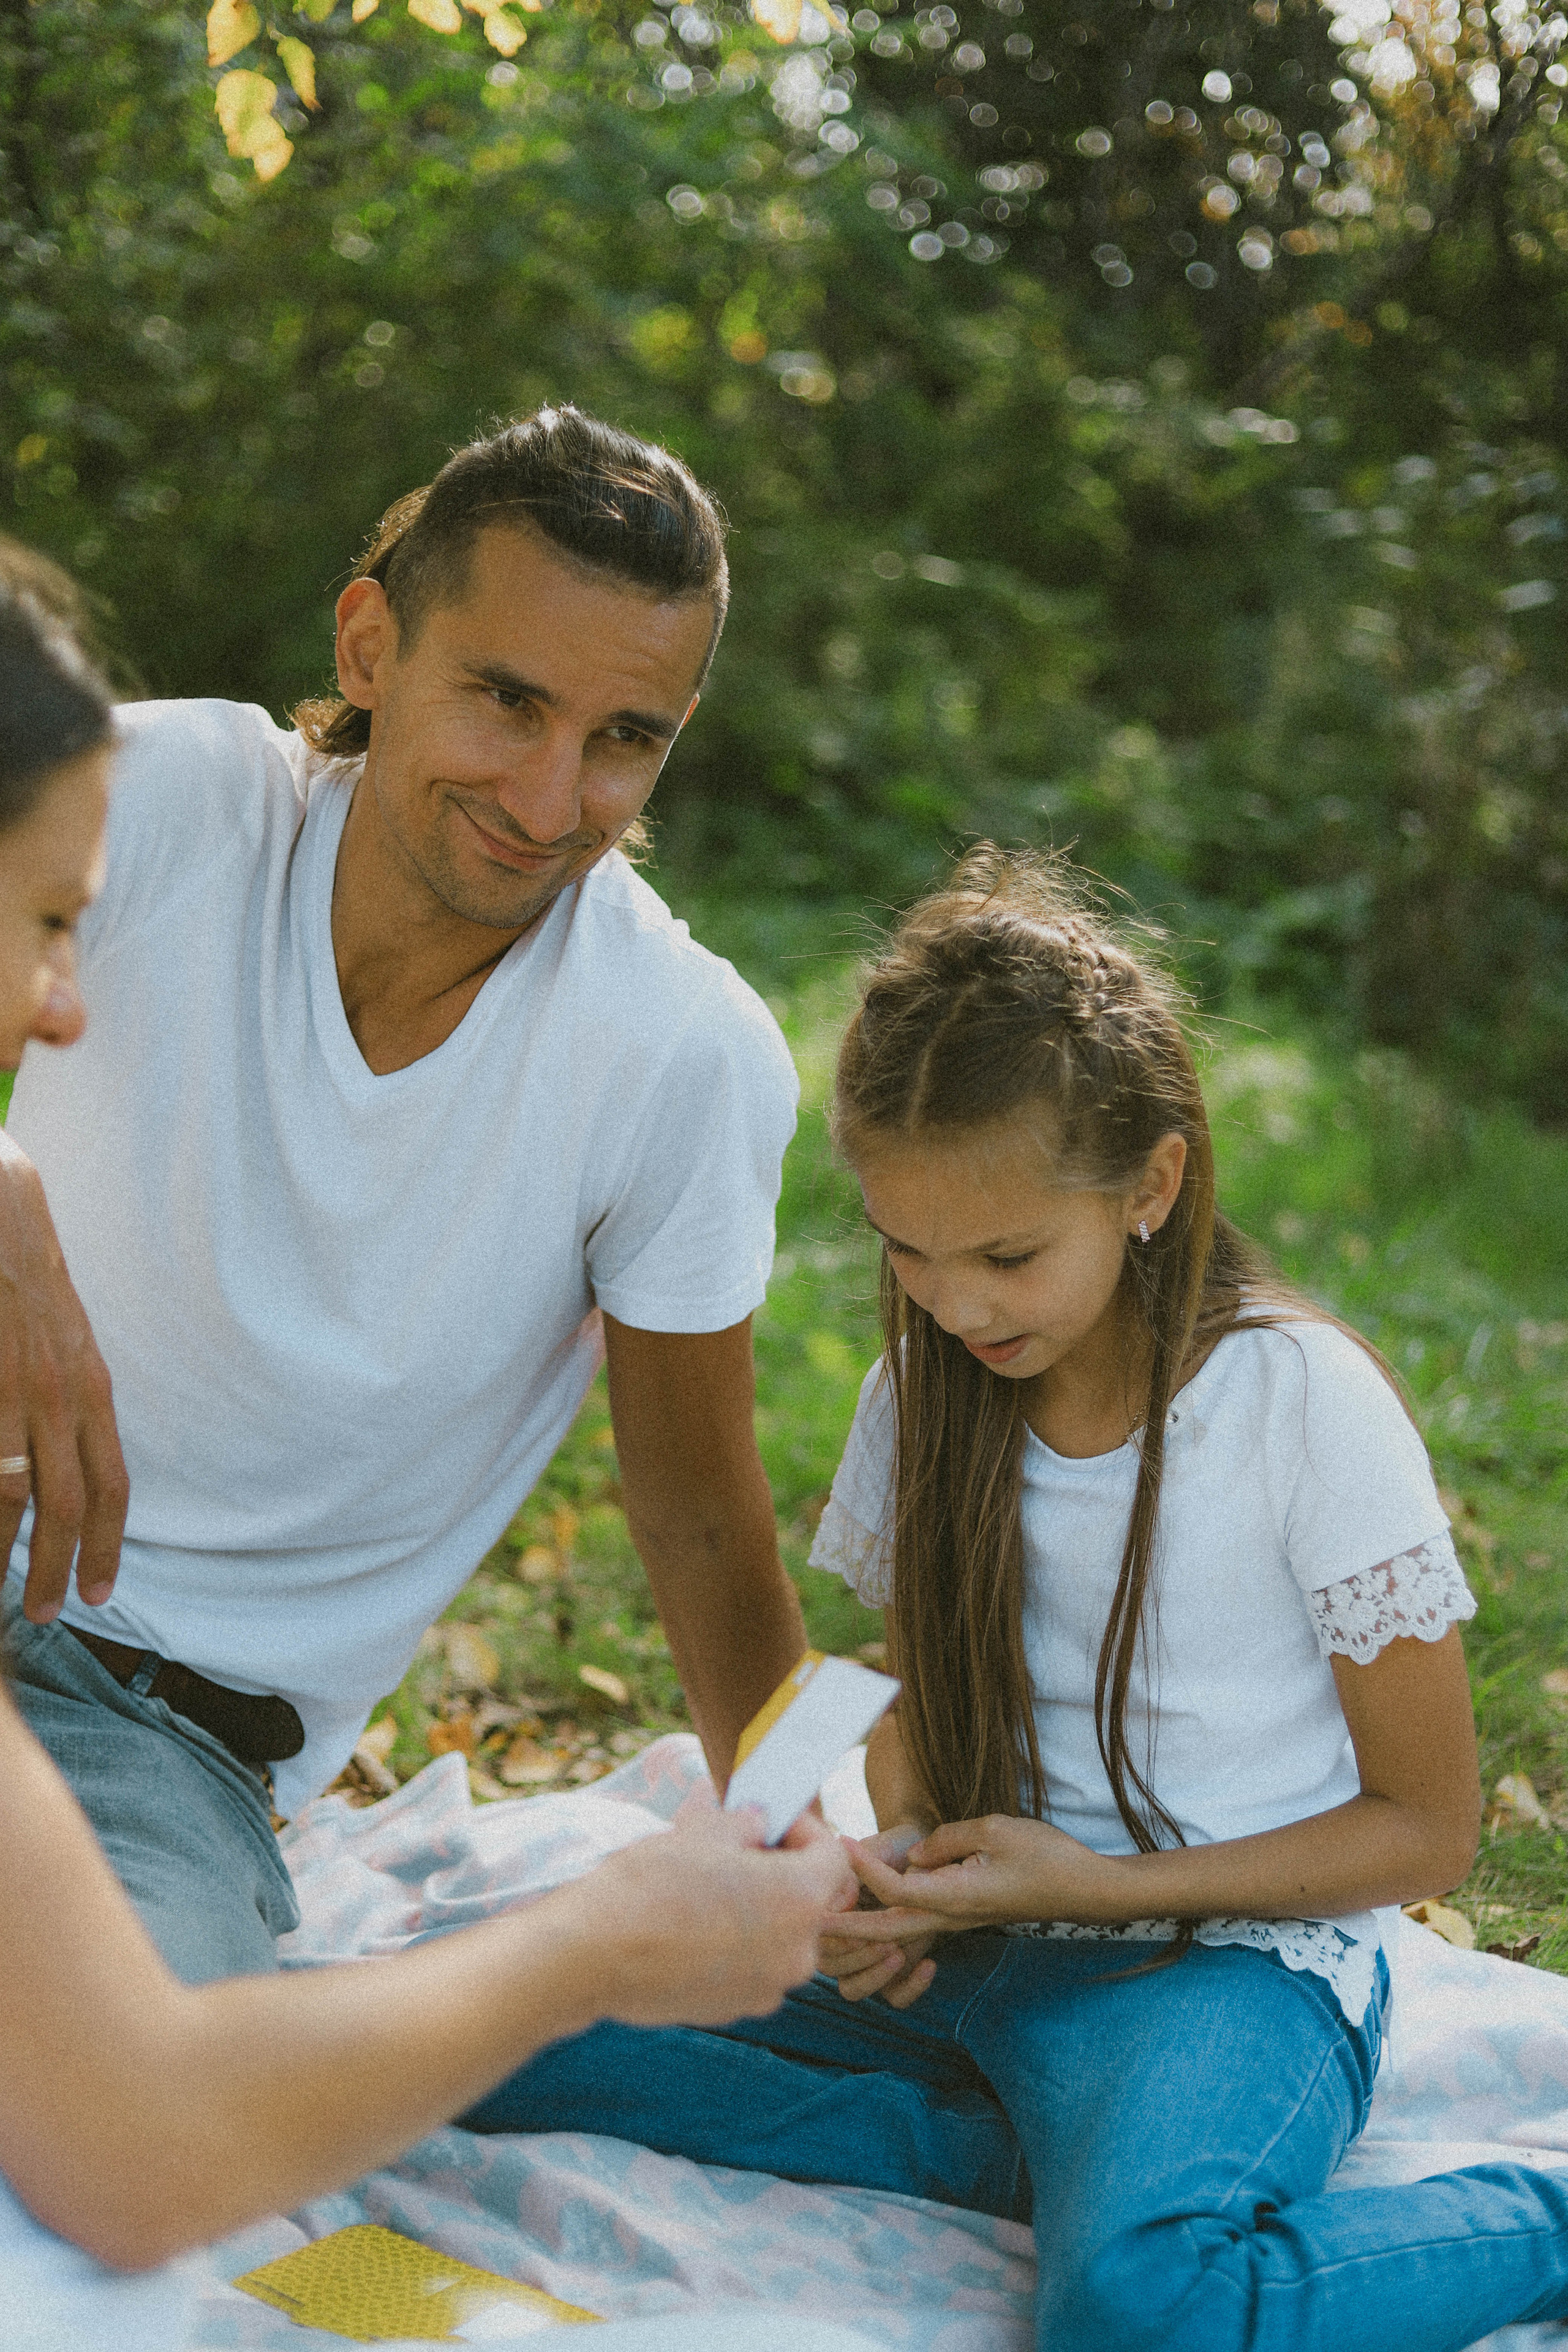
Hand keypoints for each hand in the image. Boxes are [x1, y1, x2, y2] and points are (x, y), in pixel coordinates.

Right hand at [0, 1138, 127, 1622]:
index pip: (112, 1487)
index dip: (109, 1546)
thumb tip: (63, 1462)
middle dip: (58, 1570)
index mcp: (93, 1390)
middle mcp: (61, 1398)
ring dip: (5, 1553)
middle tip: (45, 1615)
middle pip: (68, 1508)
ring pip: (15, 1498)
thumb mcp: (70, 1345)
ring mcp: (15, 1394)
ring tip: (0, 1591)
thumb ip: (72, 1402)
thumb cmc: (30, 1283)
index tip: (100, 1594)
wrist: (1, 1219)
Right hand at [584, 1794, 858, 2027]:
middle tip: (737, 1847)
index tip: (769, 1820)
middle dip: (780, 1868)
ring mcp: (769, 1987)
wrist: (591, 1955)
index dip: (803, 1828)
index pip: (832, 1855)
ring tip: (710, 1885)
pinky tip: (695, 1925)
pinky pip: (756, 1964)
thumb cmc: (649, 1885)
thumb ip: (747, 1822)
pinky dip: (739, 1942)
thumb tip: (761, 1821)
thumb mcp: (703, 1832)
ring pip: (782, 1933)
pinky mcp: (738, 2008)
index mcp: (800, 1900)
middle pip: (809, 1898)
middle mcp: (797, 1952)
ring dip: (759, 1906)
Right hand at [819, 1822, 939, 2008]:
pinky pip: (893, 1998)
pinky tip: (929, 1964)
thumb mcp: (879, 1848)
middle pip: (829, 1967)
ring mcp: (867, 1956)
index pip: (815, 1935)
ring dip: (872, 1976)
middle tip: (886, 1941)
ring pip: (852, 1988)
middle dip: (856, 1957)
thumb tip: (843, 1903)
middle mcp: (843, 1937)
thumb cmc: (901, 1845)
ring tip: (899, 1953)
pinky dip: (909, 1989)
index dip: (832, 1933)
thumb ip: (856, 1869)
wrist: (932, 1853)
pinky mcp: (895, 1970)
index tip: (854, 1918)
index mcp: (829, 1907)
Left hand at [840, 1813, 1123, 1935]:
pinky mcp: (965, 1915)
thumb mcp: (995, 1830)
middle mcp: (952, 1916)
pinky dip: (890, 1918)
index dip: (866, 1869)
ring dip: (865, 1926)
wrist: (1084, 1889)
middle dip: (848, 1926)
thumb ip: (948, 1839)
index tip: (842, 1842)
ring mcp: (958, 1920)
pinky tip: (875, 1906)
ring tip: (831, 1918)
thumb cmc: (1045, 1856)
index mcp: (956, 1898)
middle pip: (887, 1928)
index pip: (896, 1889)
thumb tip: (916, 1854)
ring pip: (901, 1930)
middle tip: (809, 1919)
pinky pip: (920, 1921)